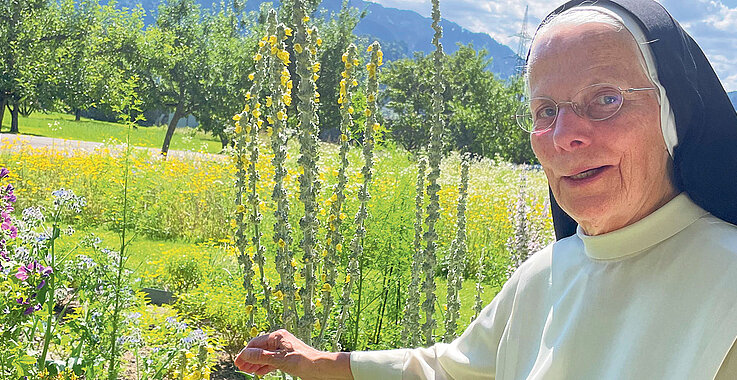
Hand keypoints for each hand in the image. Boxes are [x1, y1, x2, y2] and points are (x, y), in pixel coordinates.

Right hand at [234, 329, 352, 379]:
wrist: (319, 367)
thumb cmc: (301, 360)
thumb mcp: (277, 359)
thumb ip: (260, 356)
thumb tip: (245, 354)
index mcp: (277, 336)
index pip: (256, 343)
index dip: (245, 353)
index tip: (238, 363)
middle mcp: (280, 340)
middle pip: (260, 348)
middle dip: (250, 359)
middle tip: (241, 368)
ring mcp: (283, 348)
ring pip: (265, 355)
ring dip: (256, 363)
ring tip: (248, 371)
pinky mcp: (287, 357)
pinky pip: (272, 360)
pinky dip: (265, 366)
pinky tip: (259, 372)